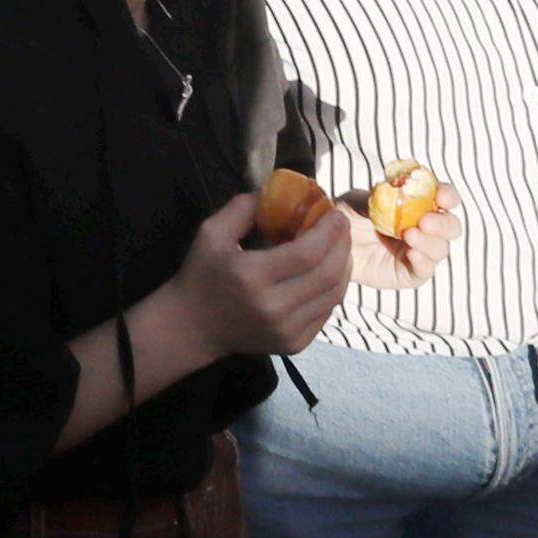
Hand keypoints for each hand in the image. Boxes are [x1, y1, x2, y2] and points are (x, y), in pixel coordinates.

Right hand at [170, 190, 359, 363]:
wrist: (193, 327)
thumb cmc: (202, 274)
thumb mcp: (211, 232)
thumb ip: (243, 208)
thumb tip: (277, 192)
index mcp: (252, 277)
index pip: (306, 253)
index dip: (329, 232)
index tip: (336, 213)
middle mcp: (274, 308)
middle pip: (327, 275)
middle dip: (342, 246)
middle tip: (342, 226)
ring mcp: (287, 331)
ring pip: (333, 296)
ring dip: (344, 267)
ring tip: (340, 247)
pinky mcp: (294, 344)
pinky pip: (326, 313)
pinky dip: (334, 289)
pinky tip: (329, 273)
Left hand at [342, 185, 461, 293]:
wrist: (331, 244)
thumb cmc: (348, 217)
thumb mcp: (360, 201)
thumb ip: (381, 196)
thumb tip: (396, 188)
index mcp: (419, 205)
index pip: (445, 198)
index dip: (448, 195)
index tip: (440, 196)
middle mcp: (425, 228)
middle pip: (451, 226)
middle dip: (442, 223)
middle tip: (424, 221)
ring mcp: (420, 252)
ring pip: (440, 249)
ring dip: (429, 242)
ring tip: (408, 235)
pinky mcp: (410, 273)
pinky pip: (425, 270)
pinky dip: (423, 261)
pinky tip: (411, 253)